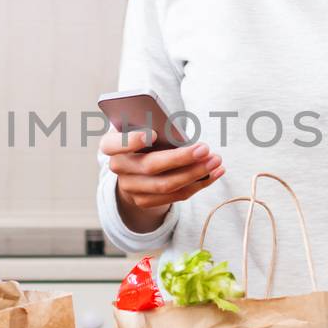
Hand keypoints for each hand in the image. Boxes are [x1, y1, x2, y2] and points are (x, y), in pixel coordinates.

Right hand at [101, 129, 223, 227]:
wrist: (135, 167)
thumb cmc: (144, 137)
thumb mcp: (143, 127)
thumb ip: (154, 126)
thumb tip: (180, 135)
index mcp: (111, 145)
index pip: (114, 144)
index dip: (131, 141)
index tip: (153, 134)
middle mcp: (118, 168)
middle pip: (150, 166)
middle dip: (181, 158)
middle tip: (205, 149)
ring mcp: (130, 188)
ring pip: (166, 185)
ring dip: (195, 174)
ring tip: (216, 161)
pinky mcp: (145, 201)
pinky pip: (175, 196)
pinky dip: (198, 184)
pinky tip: (215, 173)